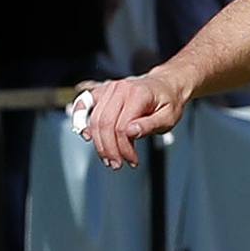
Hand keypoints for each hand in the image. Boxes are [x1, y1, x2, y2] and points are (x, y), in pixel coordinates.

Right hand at [74, 68, 189, 168]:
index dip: (124, 148)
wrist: (166, 86)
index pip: (122, 127)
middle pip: (105, 124)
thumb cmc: (169, 103)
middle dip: (109, 149)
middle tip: (117, 164)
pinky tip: (85, 134)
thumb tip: (131, 132)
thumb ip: (150, 125)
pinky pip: (85, 104)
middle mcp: (120, 89)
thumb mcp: (169, 117)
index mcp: (138, 94)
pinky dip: (80, 118)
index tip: (132, 161)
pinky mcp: (102, 91)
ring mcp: (109, 88)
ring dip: (98, 143)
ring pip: (94, 119)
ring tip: (108, 158)